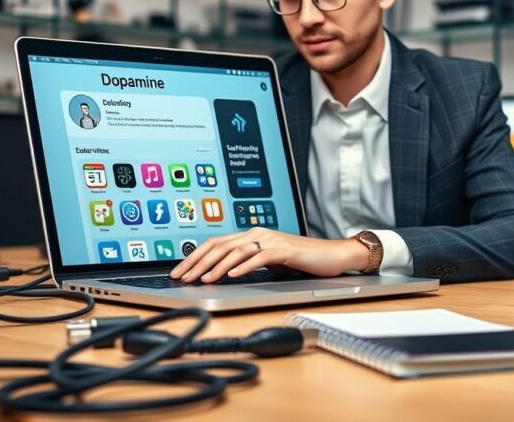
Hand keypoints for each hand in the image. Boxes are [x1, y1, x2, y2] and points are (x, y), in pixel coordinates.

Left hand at [169, 228, 369, 282]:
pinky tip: (232, 276)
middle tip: (182, 276)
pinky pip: (259, 257)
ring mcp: (271, 240)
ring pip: (236, 251)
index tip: (180, 271)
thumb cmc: (303, 260)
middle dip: (197, 262)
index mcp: (252, 235)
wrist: (333, 255)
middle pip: (220, 245)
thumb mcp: (269, 262)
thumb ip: (250, 263)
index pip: (216, 243)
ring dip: (216, 266)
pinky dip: (243, 267)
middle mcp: (259, 233)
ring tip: (202, 279)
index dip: (195, 257)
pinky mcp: (284, 250)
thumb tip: (226, 274)